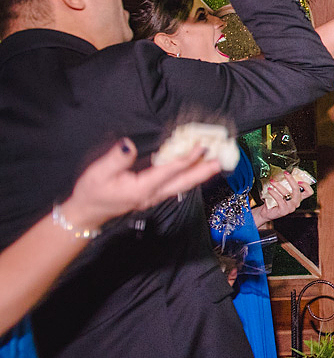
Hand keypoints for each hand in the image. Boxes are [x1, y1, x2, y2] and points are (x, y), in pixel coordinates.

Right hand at [59, 139, 220, 229]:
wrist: (87, 213)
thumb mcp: (99, 172)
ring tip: (216, 164)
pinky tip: (196, 170)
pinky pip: (177, 185)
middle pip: (185, 182)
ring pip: (183, 185)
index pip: (171, 170)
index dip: (188, 158)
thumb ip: (117, 158)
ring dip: (200, 174)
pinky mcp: (154, 195)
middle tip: (222, 160)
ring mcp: (155, 197)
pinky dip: (189, 176)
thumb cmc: (92, 192)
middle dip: (204, 170)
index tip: (202, 146)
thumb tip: (130, 144)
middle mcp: (154, 194)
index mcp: (142, 188)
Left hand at [251, 170, 312, 225]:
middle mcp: (296, 203)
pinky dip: (273, 193)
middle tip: (285, 173)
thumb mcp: (282, 192)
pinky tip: (269, 189)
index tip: (298, 179)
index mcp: (298, 198)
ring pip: (287, 193)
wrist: (267, 212)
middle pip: (297, 190)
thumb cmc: (274, 201)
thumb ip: (286, 185)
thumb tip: (284, 173)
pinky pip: (279, 199)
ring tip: (272, 181)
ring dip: (278, 185)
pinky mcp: (283, 211)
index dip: (306, 185)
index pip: (309, 192)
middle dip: (291, 179)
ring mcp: (290, 208)